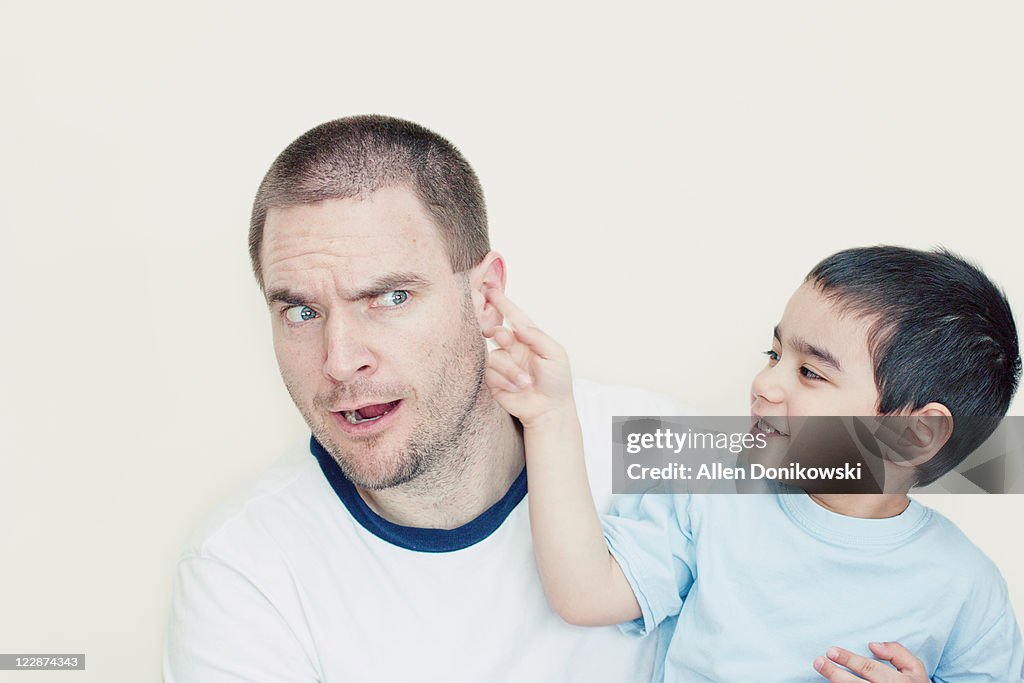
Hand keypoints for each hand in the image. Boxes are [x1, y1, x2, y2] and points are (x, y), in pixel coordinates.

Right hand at [482, 286, 572, 427]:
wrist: (549, 409)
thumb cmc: (557, 381)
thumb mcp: (555, 354)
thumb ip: (537, 336)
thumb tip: (517, 324)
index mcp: (528, 337)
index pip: (512, 315)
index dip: (501, 302)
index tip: (489, 289)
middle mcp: (512, 347)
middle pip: (495, 330)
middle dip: (498, 333)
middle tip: (505, 340)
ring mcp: (502, 363)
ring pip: (493, 356)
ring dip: (509, 369)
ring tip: (525, 381)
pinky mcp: (493, 379)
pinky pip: (489, 373)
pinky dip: (504, 381)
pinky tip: (517, 388)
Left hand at [813, 642, 928, 682]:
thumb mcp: (915, 669)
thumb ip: (898, 653)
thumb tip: (872, 645)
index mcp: (898, 681)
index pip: (869, 669)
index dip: (849, 659)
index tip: (831, 651)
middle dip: (835, 673)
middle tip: (818, 662)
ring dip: (834, 682)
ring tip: (821, 669)